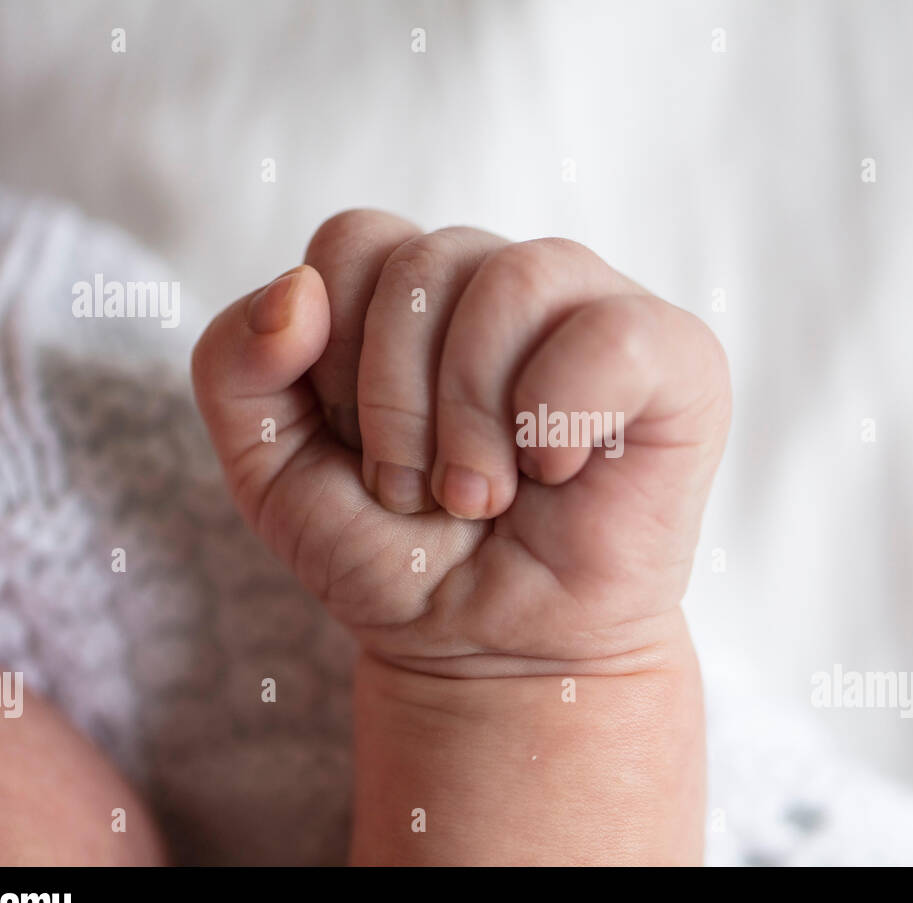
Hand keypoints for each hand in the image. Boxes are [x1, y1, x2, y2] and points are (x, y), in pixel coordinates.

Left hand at [191, 210, 729, 677]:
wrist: (488, 652)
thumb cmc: (395, 556)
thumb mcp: (270, 470)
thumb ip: (234, 368)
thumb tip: (300, 290)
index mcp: (423, 289)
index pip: (354, 241)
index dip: (338, 360)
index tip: (369, 457)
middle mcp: (509, 281)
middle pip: (422, 260)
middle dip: (397, 407)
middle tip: (427, 494)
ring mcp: (596, 308)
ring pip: (510, 278)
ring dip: (472, 419)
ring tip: (484, 496)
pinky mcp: (678, 359)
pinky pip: (610, 333)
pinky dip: (559, 416)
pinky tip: (557, 470)